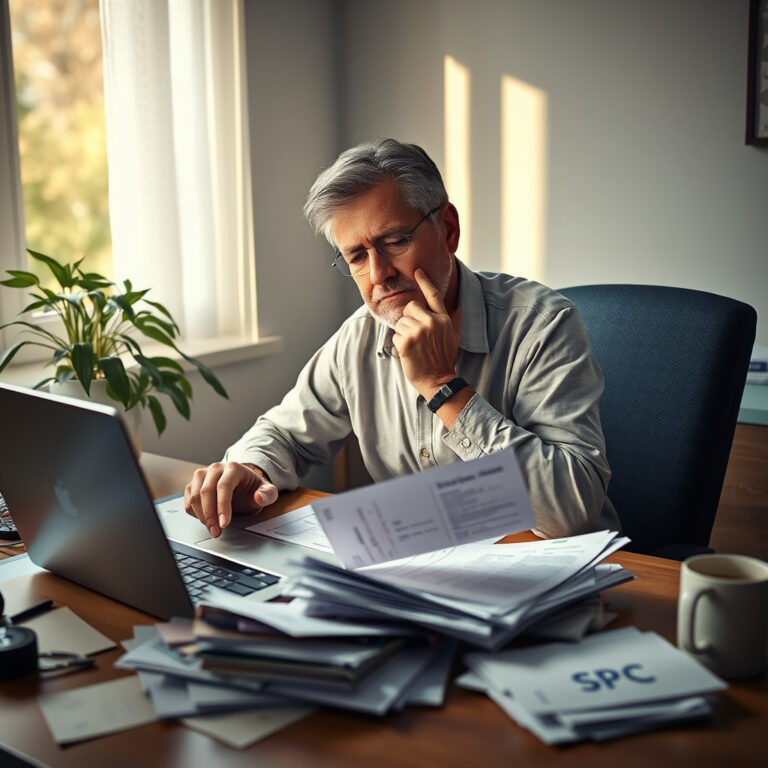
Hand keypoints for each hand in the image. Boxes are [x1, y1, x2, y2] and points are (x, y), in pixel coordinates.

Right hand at [184, 462, 277, 537]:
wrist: (242, 485)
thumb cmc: (252, 488)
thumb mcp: (266, 491)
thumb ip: (268, 494)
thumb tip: (259, 497)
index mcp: (233, 468)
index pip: (224, 486)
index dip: (222, 506)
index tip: (224, 523)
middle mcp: (215, 469)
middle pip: (206, 491)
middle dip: (210, 515)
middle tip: (217, 531)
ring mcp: (202, 475)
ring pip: (194, 496)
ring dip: (201, 516)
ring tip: (213, 528)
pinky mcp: (193, 485)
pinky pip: (188, 501)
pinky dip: (194, 514)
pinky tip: (206, 520)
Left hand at [392, 269, 461, 399]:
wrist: (439, 380)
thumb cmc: (445, 360)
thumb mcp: (454, 338)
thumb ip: (454, 322)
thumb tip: (459, 309)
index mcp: (443, 319)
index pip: (433, 295)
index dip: (424, 281)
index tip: (417, 271)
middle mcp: (432, 322)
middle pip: (410, 306)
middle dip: (409, 318)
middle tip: (416, 335)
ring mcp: (419, 331)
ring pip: (401, 322)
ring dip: (403, 333)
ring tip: (415, 346)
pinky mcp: (407, 341)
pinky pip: (396, 335)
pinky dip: (399, 344)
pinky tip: (409, 353)